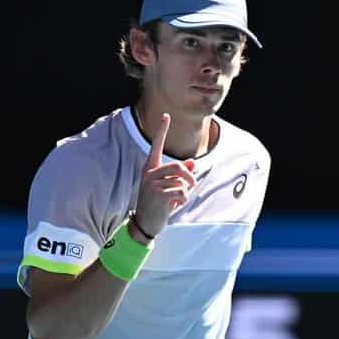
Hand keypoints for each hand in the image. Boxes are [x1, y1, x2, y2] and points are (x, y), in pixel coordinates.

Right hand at [134, 113, 195, 236]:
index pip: (156, 145)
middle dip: (189, 177)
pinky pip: (181, 192)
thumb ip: (180, 175)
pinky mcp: (157, 195)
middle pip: (178, 166)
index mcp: (150, 168)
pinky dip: (182, 199)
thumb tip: (193, 163)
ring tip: (179, 198)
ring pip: (181, 181)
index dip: (161, 130)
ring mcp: (152, 183)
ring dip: (185, 191)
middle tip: (191, 186)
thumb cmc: (157, 203)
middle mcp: (149, 173)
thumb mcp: (168, 187)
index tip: (165, 115)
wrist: (144, 222)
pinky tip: (173, 206)